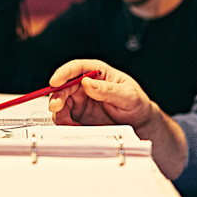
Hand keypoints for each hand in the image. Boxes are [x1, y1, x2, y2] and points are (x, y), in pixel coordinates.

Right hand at [49, 59, 188, 178]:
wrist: (139, 124)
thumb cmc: (137, 104)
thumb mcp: (128, 96)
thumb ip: (108, 90)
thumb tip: (87, 83)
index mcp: (98, 73)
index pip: (77, 68)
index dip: (64, 73)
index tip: (56, 81)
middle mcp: (85, 85)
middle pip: (64, 86)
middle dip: (57, 95)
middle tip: (57, 106)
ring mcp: (80, 100)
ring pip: (60, 102)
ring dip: (60, 112)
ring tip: (70, 123)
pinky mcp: (78, 115)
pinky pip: (65, 118)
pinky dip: (65, 123)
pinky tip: (75, 128)